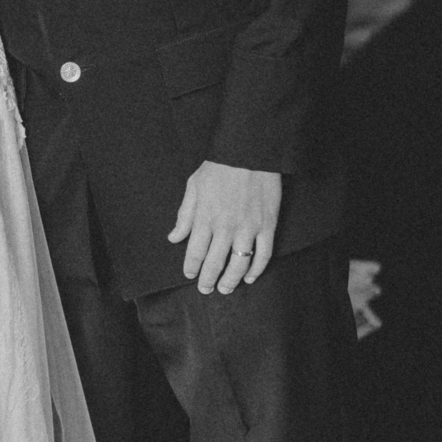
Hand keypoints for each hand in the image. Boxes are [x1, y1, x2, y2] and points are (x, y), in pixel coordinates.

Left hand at [167, 161, 280, 294]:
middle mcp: (225, 227)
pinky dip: (257, 269)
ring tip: (225, 288)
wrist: (249, 152)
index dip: (192, 268)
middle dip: (208, 280)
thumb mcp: (194, 187)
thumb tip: (174, 237)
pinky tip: (250, 277)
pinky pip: (263, 254)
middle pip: (215, 263)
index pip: (195, 252)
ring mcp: (248, 228)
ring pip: (239, 264)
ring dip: (231, 280)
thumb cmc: (219, 167)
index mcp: (205, 218)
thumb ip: (184, 215)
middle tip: (205, 289)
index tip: (190, 275)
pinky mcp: (268, 226)